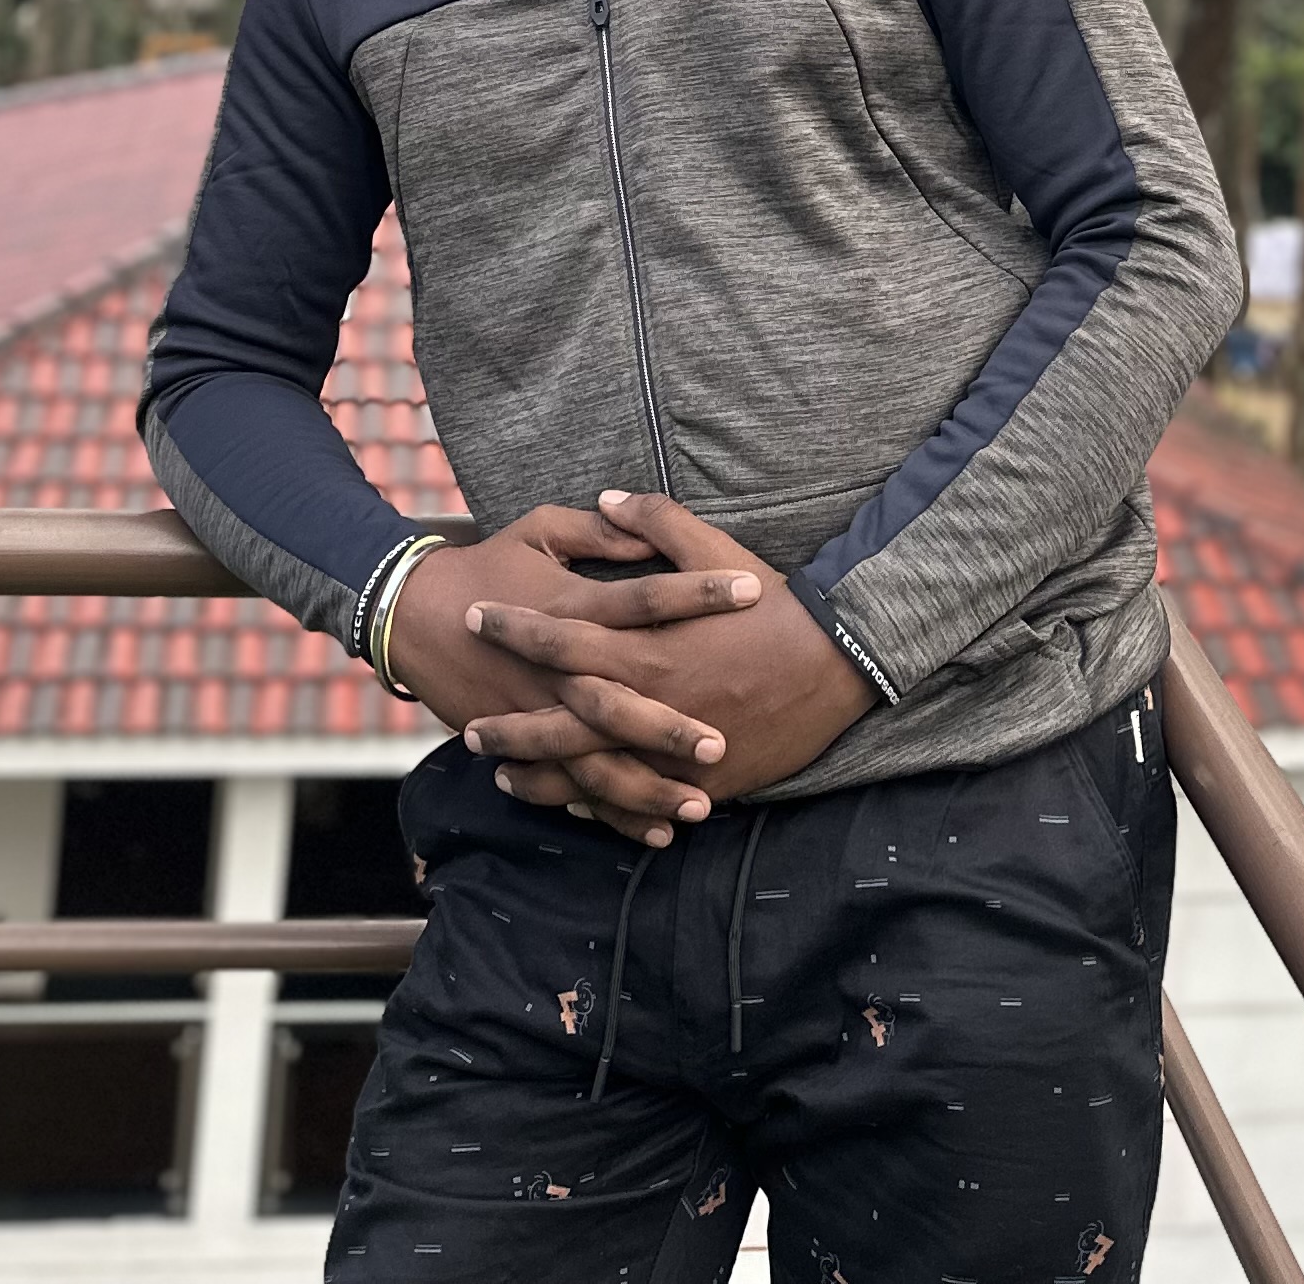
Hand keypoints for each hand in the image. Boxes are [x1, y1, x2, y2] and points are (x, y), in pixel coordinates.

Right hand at [385, 505, 759, 845]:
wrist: (412, 614)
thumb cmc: (487, 562)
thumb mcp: (539, 530)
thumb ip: (599, 531)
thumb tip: (648, 529)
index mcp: (570, 606)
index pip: (644, 597)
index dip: (698, 590)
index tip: (753, 589)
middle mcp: (557, 666)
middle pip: (619, 701)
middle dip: (669, 726)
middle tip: (721, 744)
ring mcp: (538, 712)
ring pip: (596, 761)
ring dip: (647, 788)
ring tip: (701, 806)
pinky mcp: (521, 745)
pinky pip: (570, 787)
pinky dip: (611, 814)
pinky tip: (655, 833)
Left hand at [461, 490, 873, 820]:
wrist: (835, 662)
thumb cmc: (771, 603)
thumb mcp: (713, 549)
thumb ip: (655, 522)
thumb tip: (607, 496)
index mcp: (644, 643)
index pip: (559, 637)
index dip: (512, 628)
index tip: (472, 618)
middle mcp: (647, 701)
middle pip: (559, 720)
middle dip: (510, 726)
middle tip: (468, 728)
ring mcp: (670, 749)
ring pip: (589, 772)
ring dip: (540, 776)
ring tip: (501, 777)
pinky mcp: (698, 781)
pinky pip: (636, 798)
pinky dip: (597, 806)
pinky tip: (568, 805)